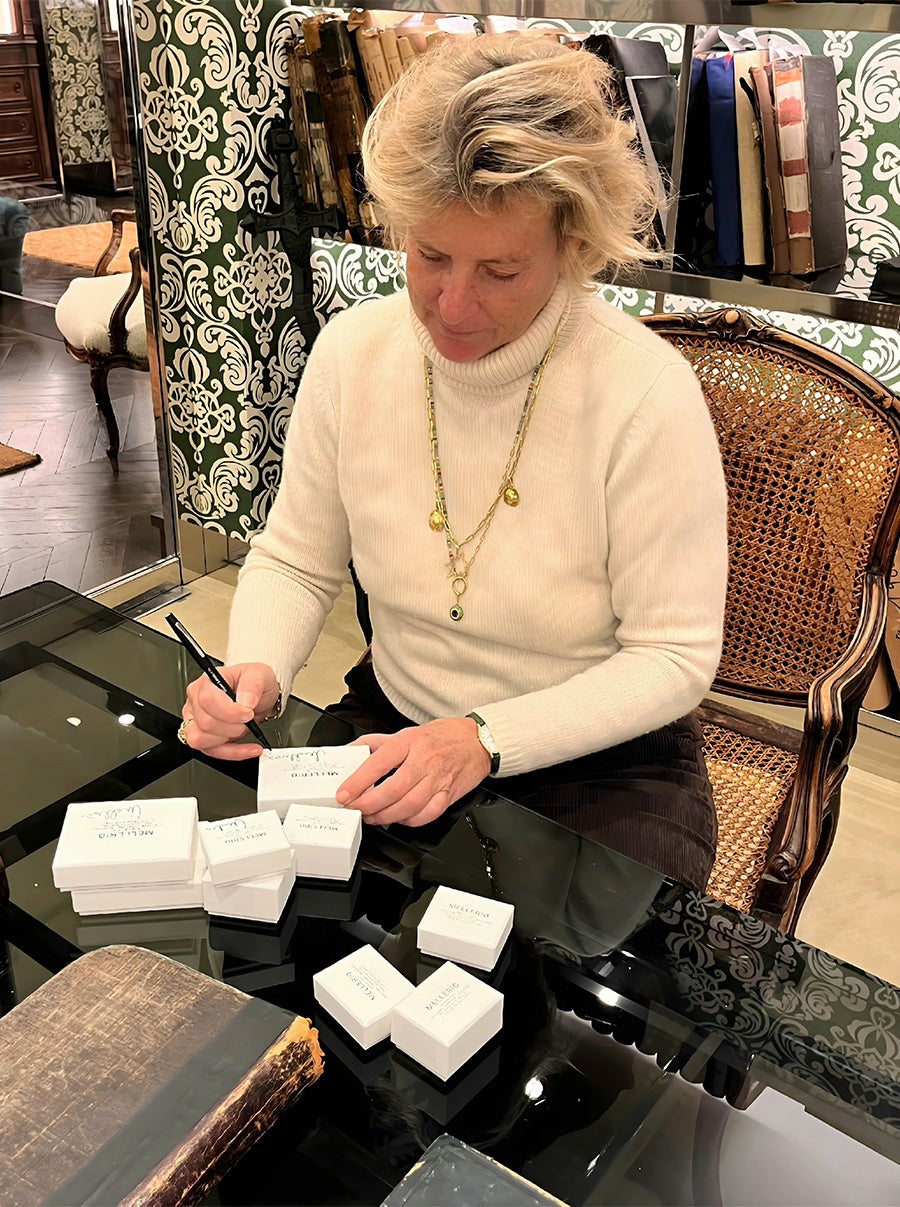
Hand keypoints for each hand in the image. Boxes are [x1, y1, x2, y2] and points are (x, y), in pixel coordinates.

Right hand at [181, 662, 279, 760]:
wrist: (256, 697)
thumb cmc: (252, 683)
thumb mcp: (259, 674)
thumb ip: (253, 684)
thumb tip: (245, 701)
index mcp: (207, 682)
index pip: (207, 699)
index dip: (229, 711)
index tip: (248, 712)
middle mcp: (196, 701)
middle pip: (205, 722)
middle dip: (233, 725)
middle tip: (249, 719)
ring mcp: (196, 721)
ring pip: (199, 740)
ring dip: (228, 739)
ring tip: (244, 729)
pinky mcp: (203, 738)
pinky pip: (211, 752)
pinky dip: (234, 753)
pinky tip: (249, 749)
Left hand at [335, 717, 490, 826]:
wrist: (477, 742)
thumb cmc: (441, 737)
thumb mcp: (405, 732)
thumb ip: (376, 743)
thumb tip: (349, 753)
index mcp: (409, 742)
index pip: (379, 762)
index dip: (358, 781)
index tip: (344, 794)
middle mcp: (424, 761)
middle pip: (393, 790)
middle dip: (369, 804)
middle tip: (355, 809)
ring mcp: (438, 780)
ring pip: (409, 806)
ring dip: (386, 817)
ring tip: (372, 817)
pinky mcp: (448, 795)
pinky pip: (427, 815)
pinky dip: (409, 821)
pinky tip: (399, 818)